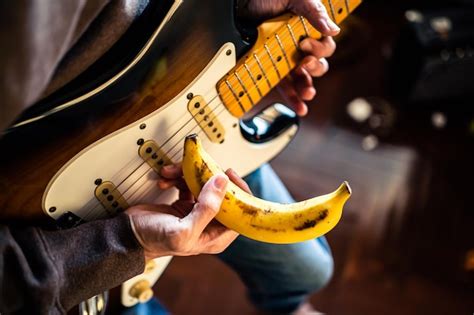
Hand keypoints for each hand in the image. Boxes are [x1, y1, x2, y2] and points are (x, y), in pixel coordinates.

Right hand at [126, 165, 250, 259]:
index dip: (237, 192)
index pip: (239, 212)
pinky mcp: (184, 203)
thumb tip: (222, 182)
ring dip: (187, 174)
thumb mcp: (183, 230)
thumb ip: (206, 209)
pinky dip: (177, 177)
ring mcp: (196, 212)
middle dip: (206, 177)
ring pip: (203, 184)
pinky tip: (166, 178)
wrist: (126, 235)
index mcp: (215, 236)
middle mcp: (209, 224)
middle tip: (196, 167)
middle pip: (221, 193)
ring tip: (171, 172)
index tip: (227, 175)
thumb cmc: (152, 241)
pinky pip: (188, 183)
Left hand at [238, 0, 338, 115]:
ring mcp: (286, 59)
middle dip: (315, 68)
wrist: (238, 6)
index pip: (325, 46)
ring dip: (308, 88)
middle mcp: (300, 46)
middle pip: (318, 65)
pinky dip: (293, 99)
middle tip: (303, 63)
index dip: (320, 49)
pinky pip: (285, 86)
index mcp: (308, 29)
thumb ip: (313, 11)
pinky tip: (300, 108)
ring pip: (304, 79)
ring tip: (308, 94)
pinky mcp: (272, 70)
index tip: (305, 44)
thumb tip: (333, 30)